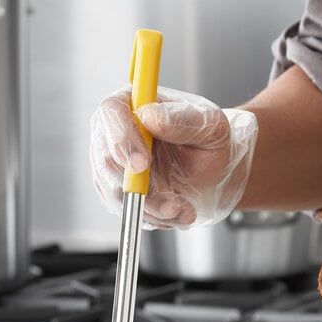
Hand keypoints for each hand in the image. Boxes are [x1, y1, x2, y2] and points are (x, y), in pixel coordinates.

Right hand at [90, 86, 257, 228]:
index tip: (142, 163)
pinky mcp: (117, 193)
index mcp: (133, 104)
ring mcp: (113, 166)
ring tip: (182, 209)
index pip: (111, 113)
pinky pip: (126, 210)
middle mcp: (116, 134)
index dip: (122, 139)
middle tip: (168, 201)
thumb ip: (184, 120)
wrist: (215, 176)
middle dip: (138, 186)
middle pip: (106, 158)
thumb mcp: (211, 128)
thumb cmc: (211, 145)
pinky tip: (178, 212)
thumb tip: (151, 117)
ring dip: (150, 207)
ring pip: (115, 192)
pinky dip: (153, 217)